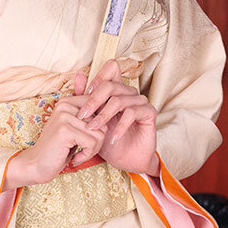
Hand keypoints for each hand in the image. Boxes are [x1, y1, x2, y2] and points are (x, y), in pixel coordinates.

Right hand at [6, 93, 108, 187]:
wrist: (37, 165)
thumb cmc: (59, 149)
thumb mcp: (75, 129)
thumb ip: (89, 118)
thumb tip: (111, 109)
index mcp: (67, 101)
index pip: (100, 109)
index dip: (99, 129)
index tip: (84, 139)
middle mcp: (65, 105)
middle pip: (102, 122)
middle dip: (97, 141)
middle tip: (82, 150)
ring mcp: (64, 116)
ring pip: (99, 134)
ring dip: (92, 150)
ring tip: (79, 154)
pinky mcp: (65, 130)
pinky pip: (92, 143)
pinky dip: (87, 155)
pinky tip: (75, 158)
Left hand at [72, 59, 158, 174]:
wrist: (124, 160)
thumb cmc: (107, 139)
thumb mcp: (91, 119)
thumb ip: (83, 97)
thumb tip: (78, 75)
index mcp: (116, 90)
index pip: (111, 68)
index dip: (97, 77)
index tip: (85, 94)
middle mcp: (129, 92)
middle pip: (110, 85)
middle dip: (93, 101)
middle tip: (82, 116)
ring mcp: (140, 101)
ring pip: (118, 100)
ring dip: (103, 116)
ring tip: (93, 129)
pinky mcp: (149, 112)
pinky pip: (132, 113)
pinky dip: (119, 126)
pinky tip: (112, 138)